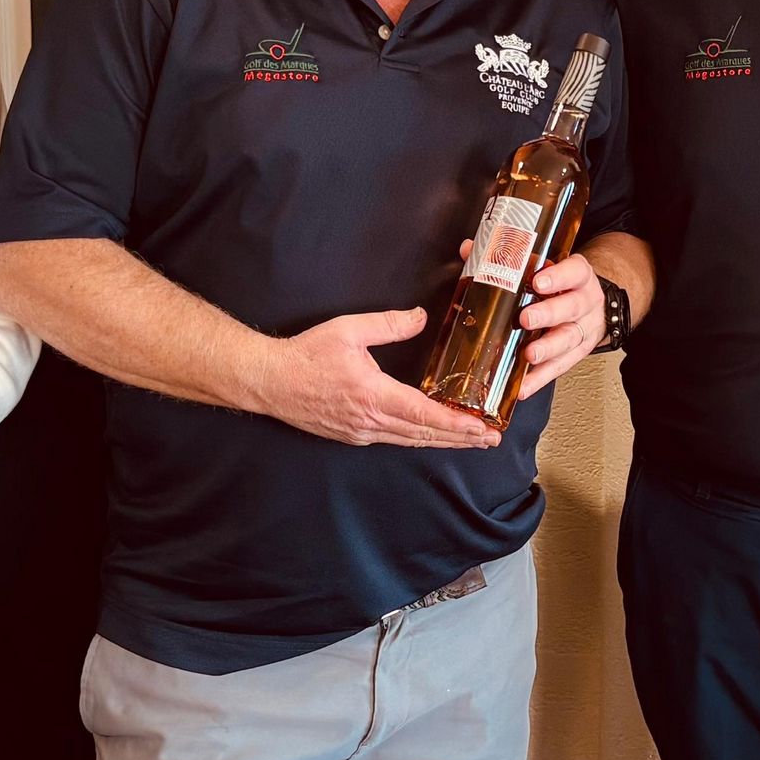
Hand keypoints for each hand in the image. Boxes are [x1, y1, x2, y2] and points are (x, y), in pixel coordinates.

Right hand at [245, 307, 501, 448]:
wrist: (269, 381)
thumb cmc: (306, 355)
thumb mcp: (349, 330)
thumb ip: (389, 324)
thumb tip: (421, 318)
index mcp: (374, 396)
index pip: (424, 415)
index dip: (456, 424)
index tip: (481, 429)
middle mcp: (371, 421)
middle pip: (424, 435)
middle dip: (461, 439)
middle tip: (490, 439)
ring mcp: (361, 432)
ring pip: (411, 441)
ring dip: (443, 442)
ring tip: (471, 441)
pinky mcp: (352, 435)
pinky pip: (394, 440)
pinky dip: (418, 439)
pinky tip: (430, 435)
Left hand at [512, 249, 605, 399]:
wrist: (592, 303)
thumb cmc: (560, 285)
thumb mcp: (545, 267)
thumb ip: (509, 258)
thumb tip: (470, 249)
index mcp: (577, 276)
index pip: (574, 272)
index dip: (558, 276)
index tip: (538, 281)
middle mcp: (584, 302)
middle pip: (571, 307)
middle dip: (548, 314)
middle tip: (526, 319)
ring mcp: (583, 329)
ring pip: (569, 339)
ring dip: (548, 348)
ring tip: (529, 355)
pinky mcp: (577, 354)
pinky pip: (560, 367)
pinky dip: (541, 378)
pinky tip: (523, 386)